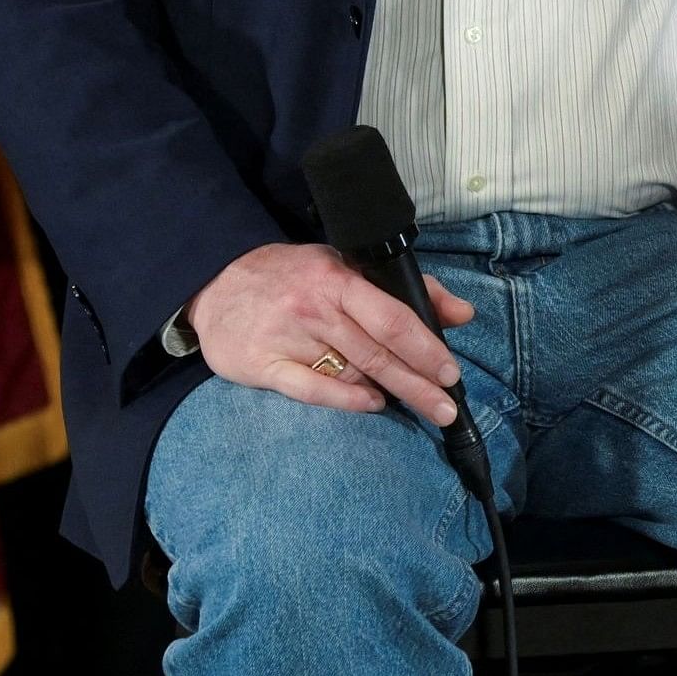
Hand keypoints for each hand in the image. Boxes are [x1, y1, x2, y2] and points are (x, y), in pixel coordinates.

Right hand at [188, 242, 473, 425]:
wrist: (214, 282)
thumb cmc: (293, 276)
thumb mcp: (346, 267)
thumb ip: (407, 290)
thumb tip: (462, 313)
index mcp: (337, 280)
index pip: (393, 319)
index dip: (426, 348)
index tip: (450, 373)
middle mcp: (314, 309)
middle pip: (377, 353)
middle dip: (418, 384)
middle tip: (446, 408)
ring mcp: (286, 338)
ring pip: (350, 371)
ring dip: (389, 390)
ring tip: (419, 406)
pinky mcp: (262, 365)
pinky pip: (311, 389)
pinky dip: (345, 399)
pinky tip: (371, 403)